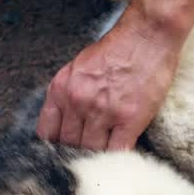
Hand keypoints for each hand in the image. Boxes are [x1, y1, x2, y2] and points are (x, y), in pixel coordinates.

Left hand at [36, 10, 182, 150]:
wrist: (147, 35)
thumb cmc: (117, 49)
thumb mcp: (78, 68)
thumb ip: (68, 94)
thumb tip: (66, 123)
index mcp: (61, 88)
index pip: (46, 133)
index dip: (55, 147)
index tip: (63, 152)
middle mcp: (77, 101)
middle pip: (69, 145)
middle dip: (77, 153)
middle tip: (88, 157)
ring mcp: (102, 111)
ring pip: (91, 151)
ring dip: (98, 157)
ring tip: (104, 159)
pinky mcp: (128, 119)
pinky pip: (116, 152)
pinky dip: (117, 159)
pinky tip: (120, 159)